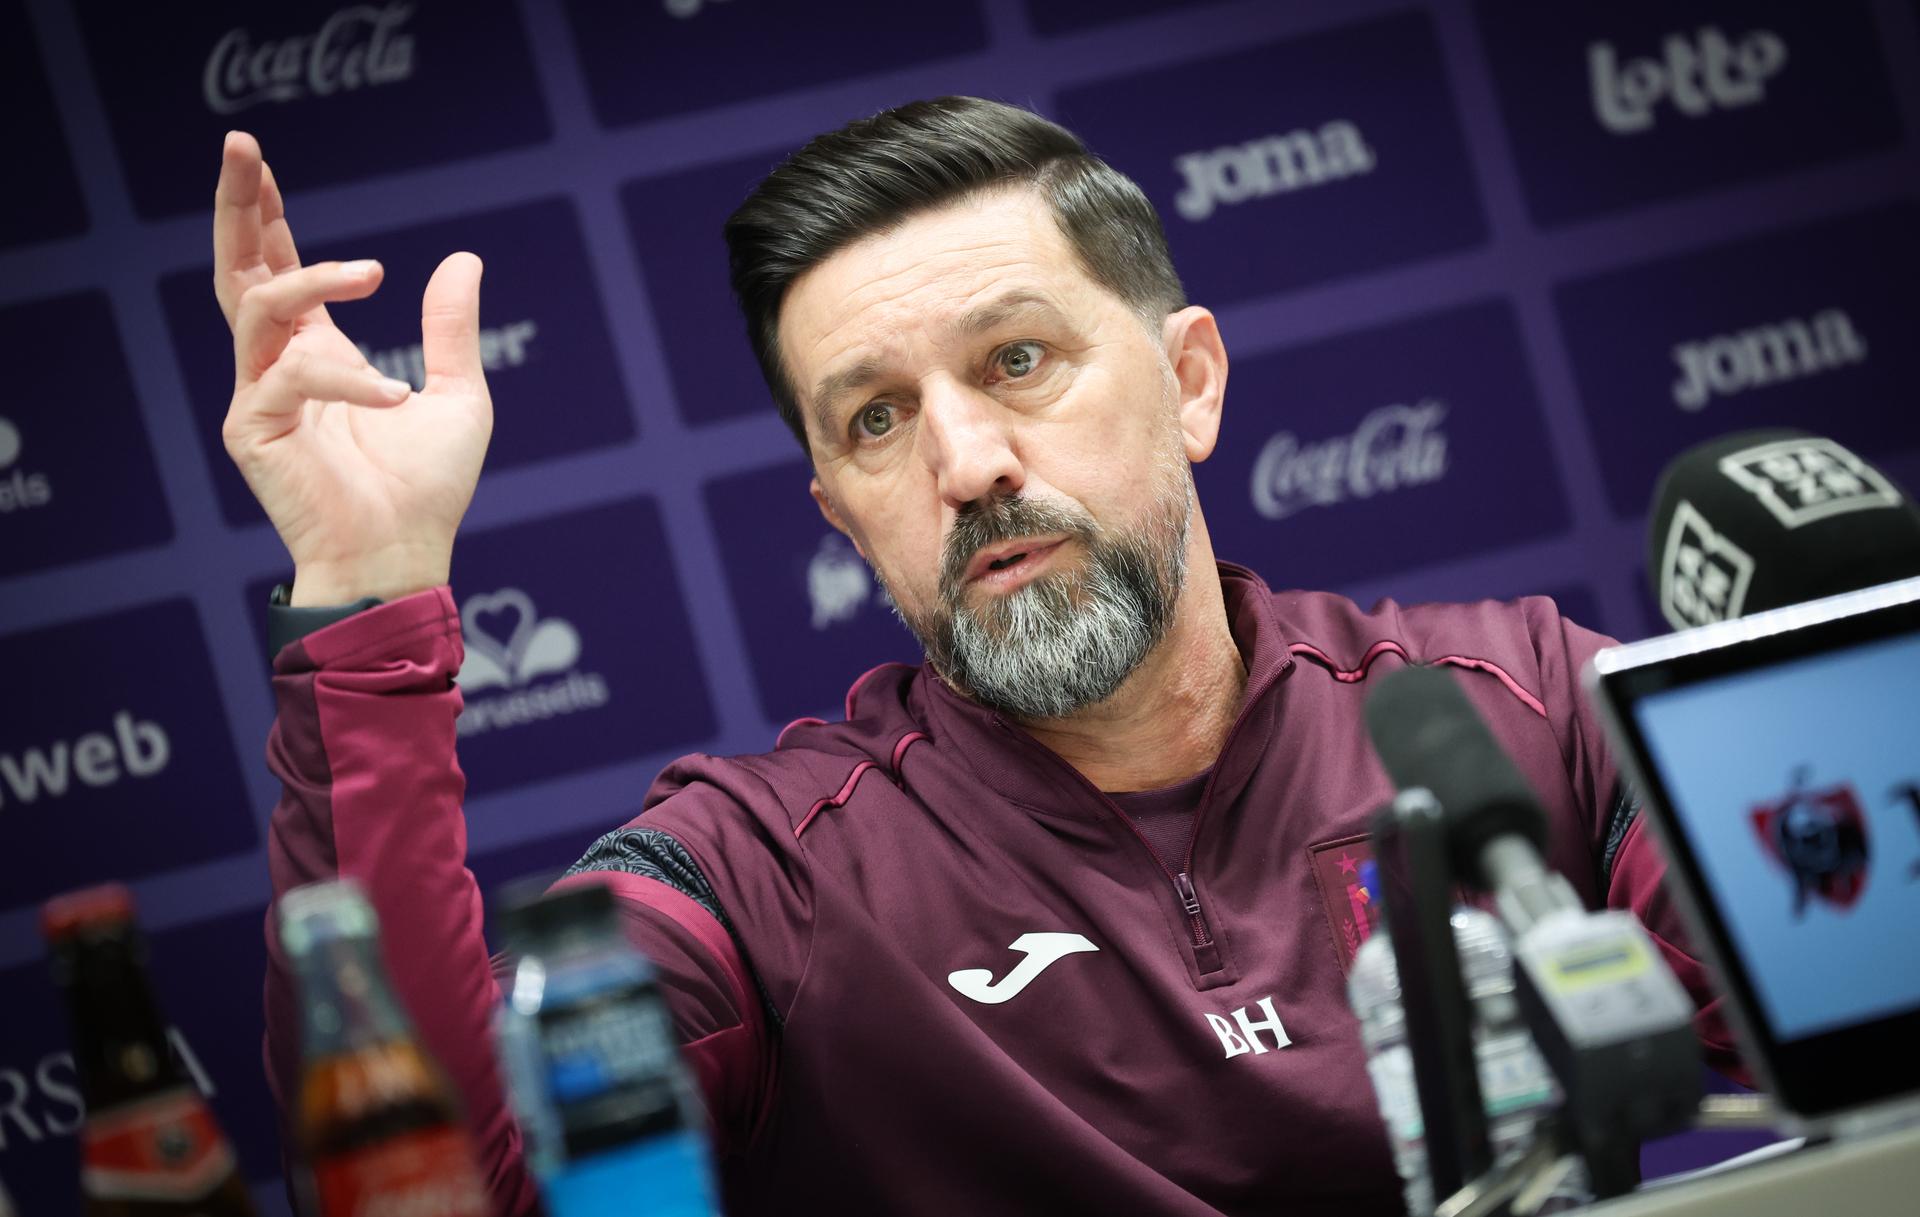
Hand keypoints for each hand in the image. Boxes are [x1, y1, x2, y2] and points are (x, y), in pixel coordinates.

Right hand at [214, 131, 492, 605]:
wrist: (404, 556)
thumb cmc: (426, 489)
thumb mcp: (457, 396)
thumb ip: (450, 328)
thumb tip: (463, 258)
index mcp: (318, 354)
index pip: (279, 267)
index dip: (268, 214)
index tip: (258, 158)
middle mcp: (279, 367)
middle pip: (239, 267)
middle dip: (239, 204)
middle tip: (241, 145)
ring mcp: (260, 396)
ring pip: (259, 305)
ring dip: (314, 278)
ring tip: (373, 273)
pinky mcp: (253, 430)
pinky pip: (293, 375)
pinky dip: (352, 378)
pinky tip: (397, 398)